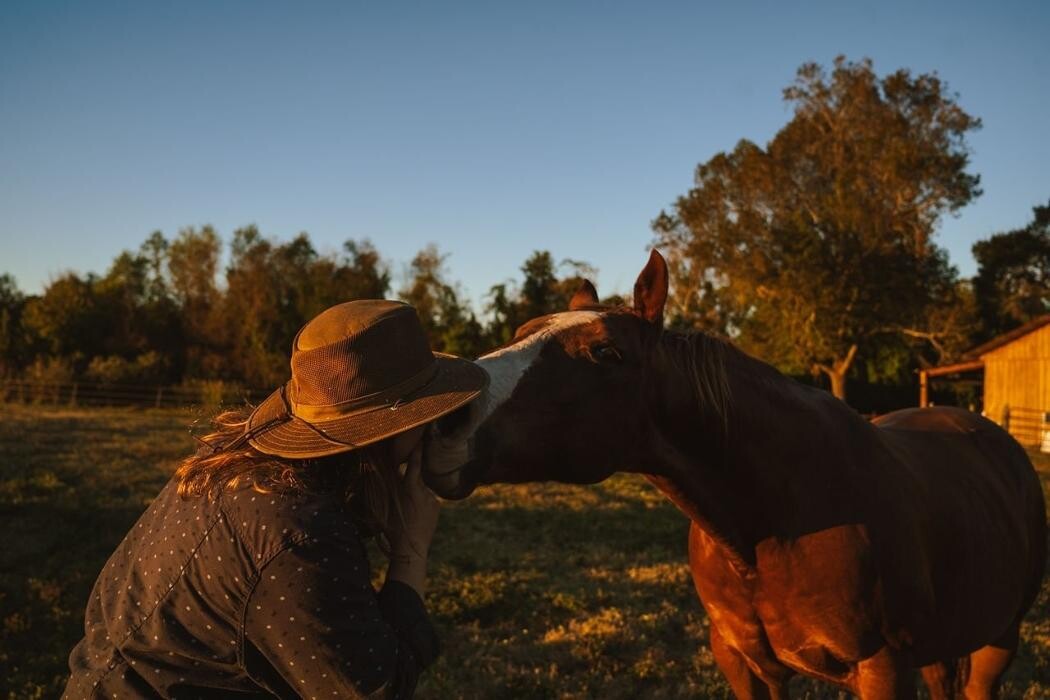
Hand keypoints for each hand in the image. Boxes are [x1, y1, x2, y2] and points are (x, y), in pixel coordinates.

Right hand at [386, 441, 439, 594]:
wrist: (411, 548)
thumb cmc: (391, 527)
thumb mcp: (384, 505)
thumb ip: (387, 488)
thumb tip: (381, 474)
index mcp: (409, 487)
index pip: (413, 463)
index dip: (417, 450)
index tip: (421, 437)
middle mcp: (423, 489)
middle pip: (415, 479)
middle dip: (409, 484)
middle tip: (403, 500)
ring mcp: (432, 498)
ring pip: (422, 490)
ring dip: (415, 496)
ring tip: (409, 513)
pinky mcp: (437, 506)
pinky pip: (429, 500)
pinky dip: (423, 504)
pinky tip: (417, 517)